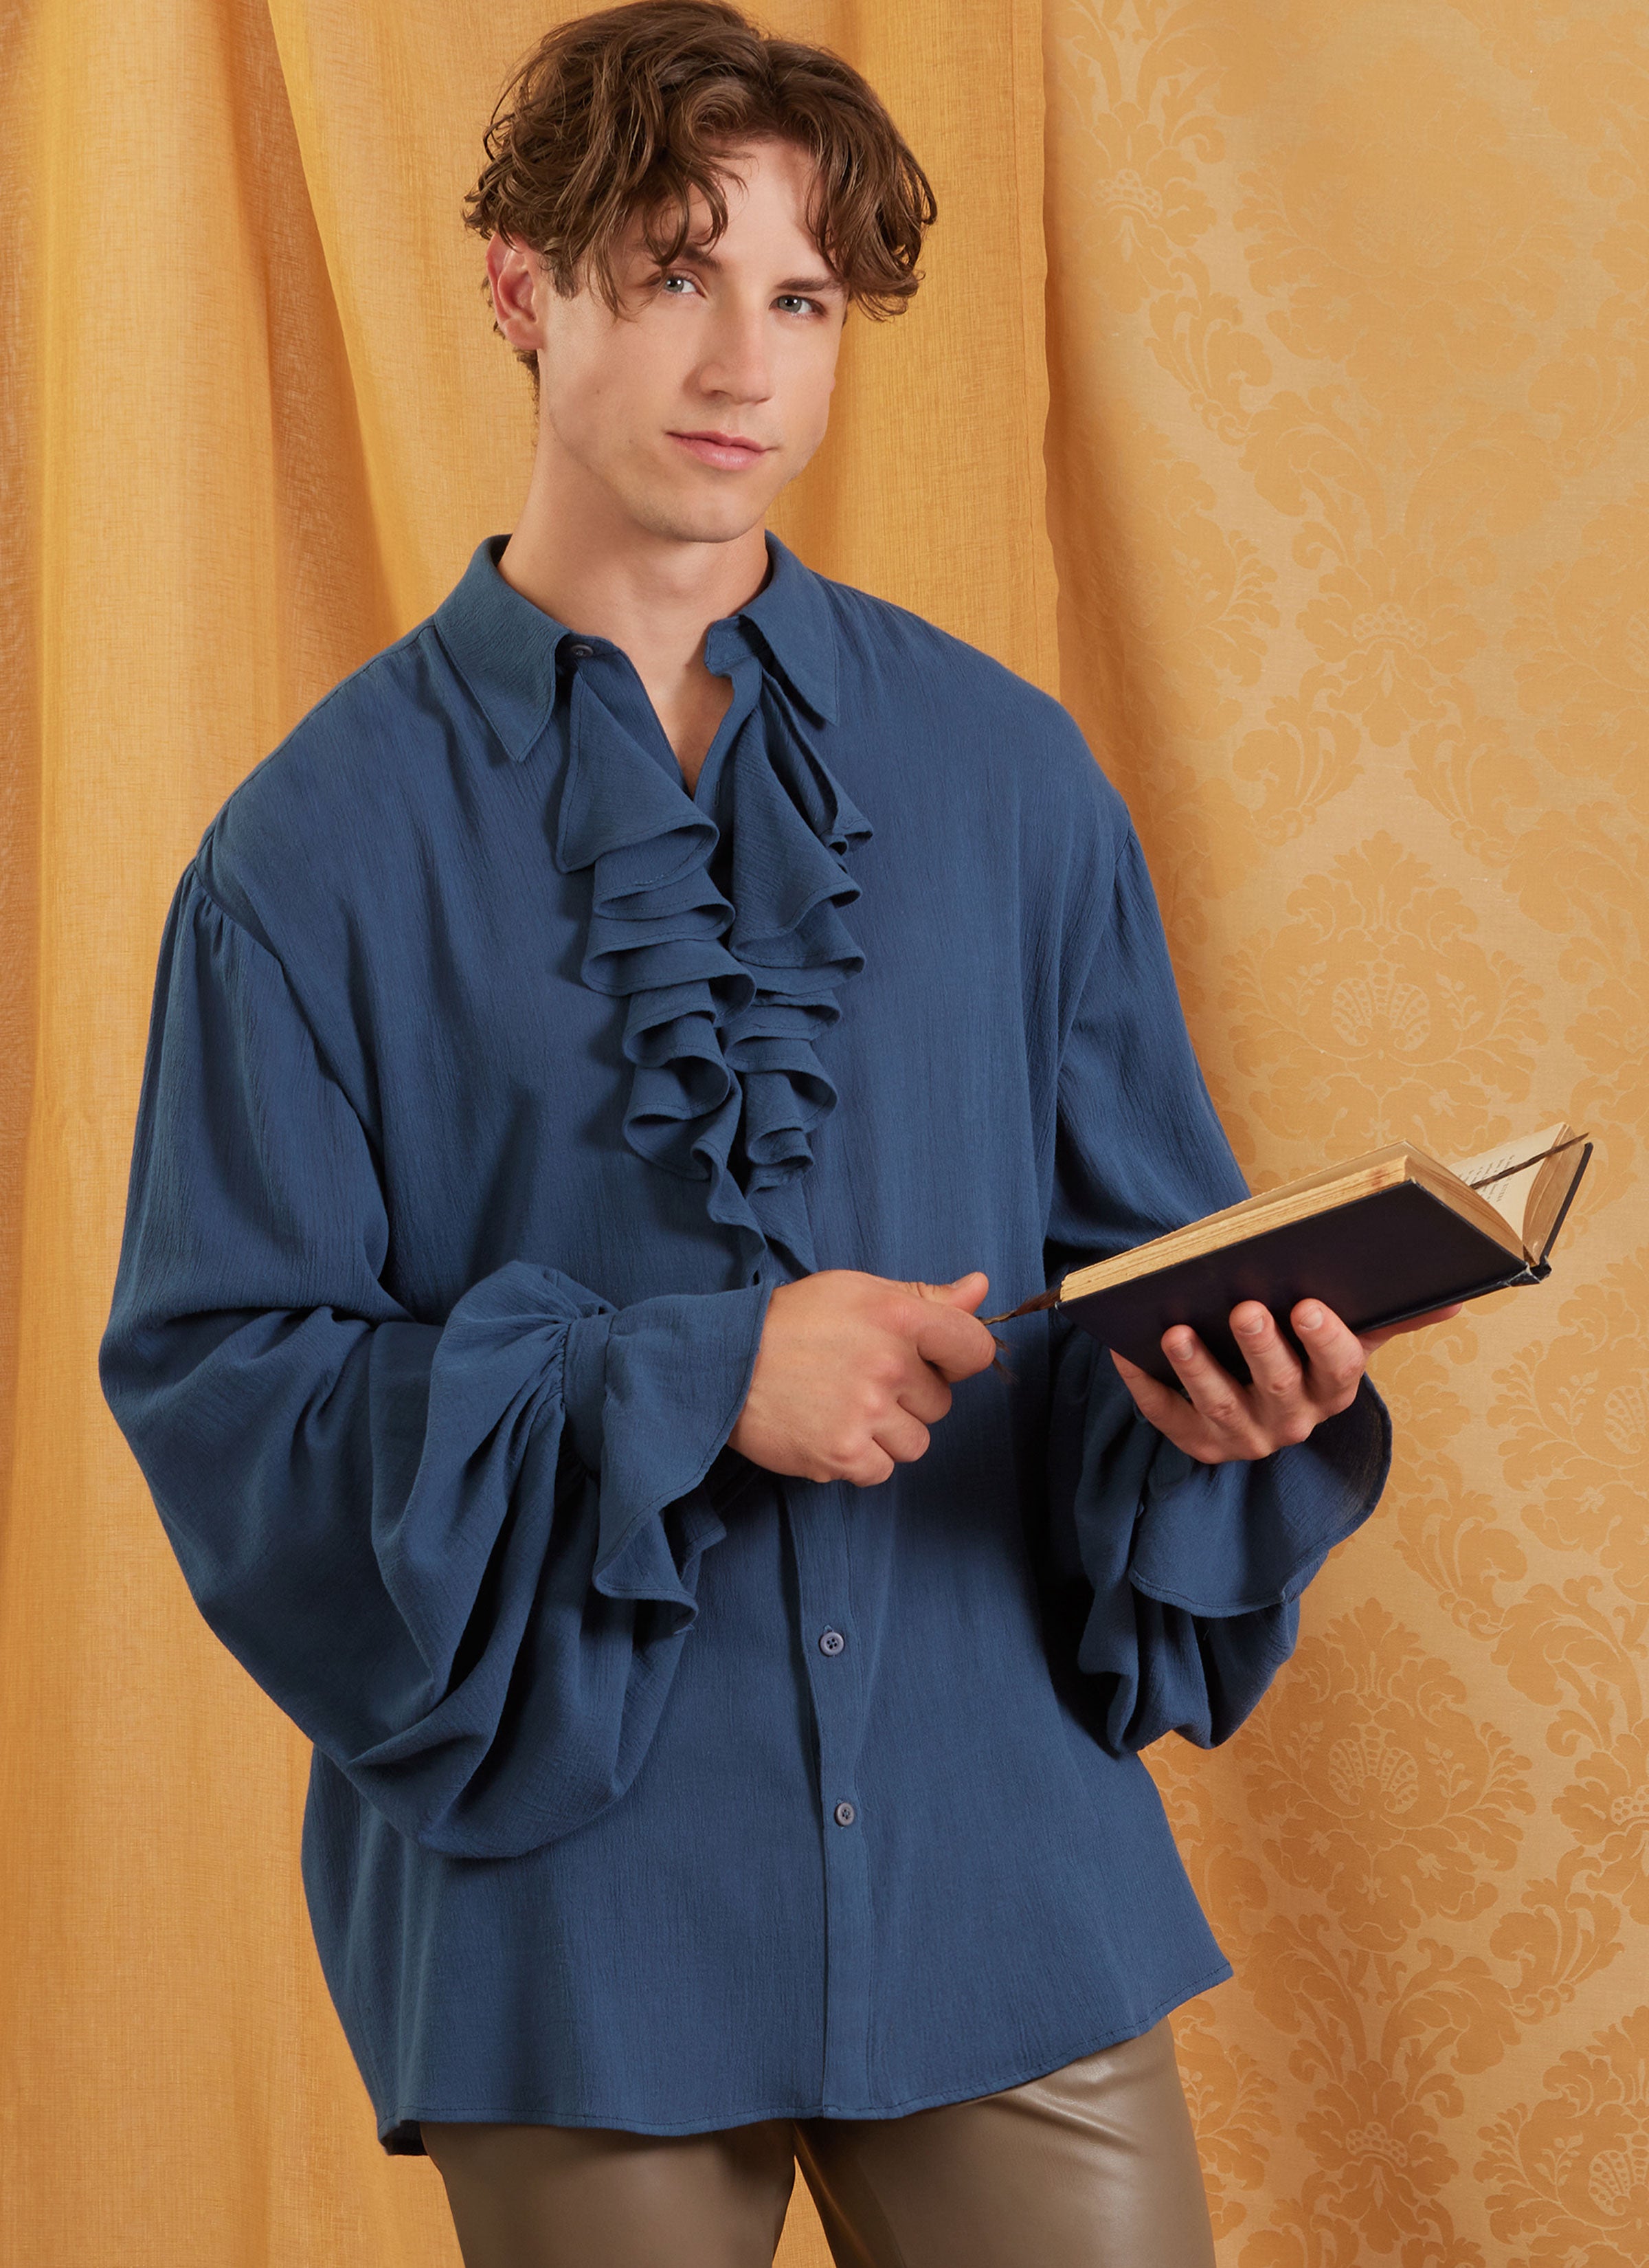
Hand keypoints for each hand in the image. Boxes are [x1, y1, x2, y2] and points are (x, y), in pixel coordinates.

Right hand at [729, 1268, 997, 1486]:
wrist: (724, 1362)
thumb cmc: (793, 1321)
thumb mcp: (858, 1291)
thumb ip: (925, 1296)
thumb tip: (981, 1290)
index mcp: (898, 1316)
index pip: (973, 1347)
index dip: (959, 1358)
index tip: (933, 1360)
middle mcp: (888, 1364)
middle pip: (940, 1403)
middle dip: (910, 1397)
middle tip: (862, 1378)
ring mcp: (865, 1413)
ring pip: (916, 1442)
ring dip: (888, 1433)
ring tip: (845, 1407)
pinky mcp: (841, 1454)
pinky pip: (882, 1471)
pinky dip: (860, 1459)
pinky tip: (831, 1430)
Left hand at [1110, 1297, 1463, 1465]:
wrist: (1253, 1390)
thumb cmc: (1303, 1347)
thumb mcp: (1348, 1332)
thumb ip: (1395, 1316)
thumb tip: (1454, 1301)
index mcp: (1332, 1389)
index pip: (1339, 1369)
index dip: (1325, 1340)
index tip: (1308, 1305)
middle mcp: (1292, 1422)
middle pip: (1279, 1388)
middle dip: (1261, 1349)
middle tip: (1245, 1309)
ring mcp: (1242, 1437)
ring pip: (1220, 1406)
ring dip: (1198, 1369)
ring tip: (1177, 1331)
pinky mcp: (1196, 1443)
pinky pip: (1167, 1417)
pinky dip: (1147, 1385)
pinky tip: (1127, 1350)